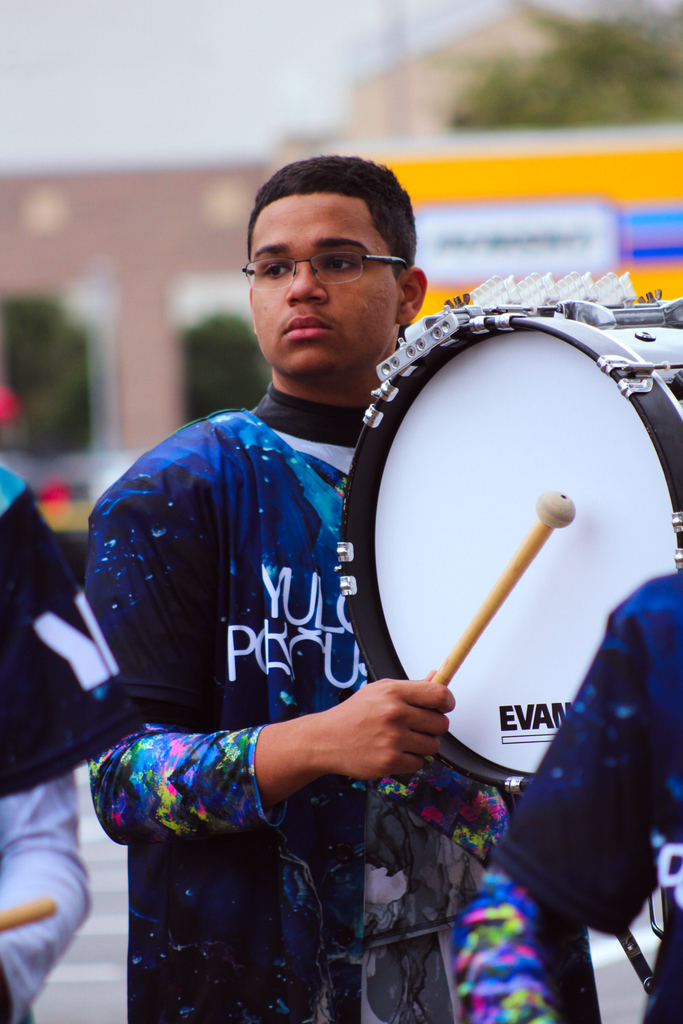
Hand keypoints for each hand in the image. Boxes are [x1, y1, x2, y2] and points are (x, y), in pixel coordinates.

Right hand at [254, 676, 453, 807]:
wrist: (325, 740)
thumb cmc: (353, 714)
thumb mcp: (379, 691)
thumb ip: (411, 687)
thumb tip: (437, 677)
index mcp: (394, 692)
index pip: (439, 695)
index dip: (447, 702)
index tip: (444, 706)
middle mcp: (395, 714)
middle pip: (440, 724)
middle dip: (432, 726)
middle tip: (415, 726)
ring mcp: (393, 739)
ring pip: (432, 746)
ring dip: (421, 745)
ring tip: (401, 740)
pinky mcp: (390, 762)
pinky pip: (418, 763)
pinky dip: (409, 760)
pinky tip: (392, 752)